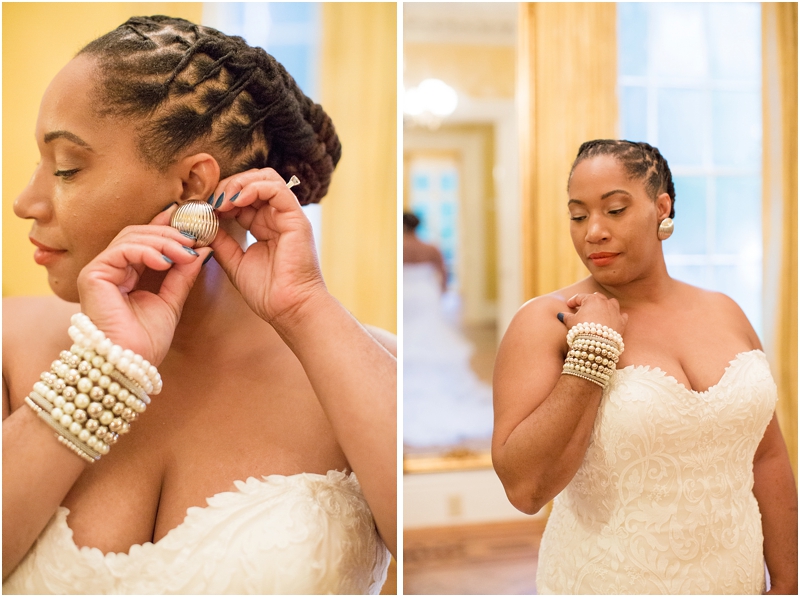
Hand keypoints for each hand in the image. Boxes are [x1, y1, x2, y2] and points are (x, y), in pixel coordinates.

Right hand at [77, 207, 210, 365]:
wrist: (132, 363)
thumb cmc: (147, 339)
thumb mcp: (172, 299)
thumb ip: (183, 274)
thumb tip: (202, 249)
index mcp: (127, 273)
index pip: (145, 240)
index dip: (167, 228)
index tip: (192, 222)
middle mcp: (111, 269)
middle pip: (138, 234)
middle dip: (169, 234)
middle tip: (194, 238)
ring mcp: (100, 270)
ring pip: (131, 238)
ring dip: (163, 241)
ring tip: (185, 251)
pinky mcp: (93, 274)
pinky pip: (122, 251)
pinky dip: (146, 251)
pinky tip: (165, 261)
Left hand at [210, 168, 326, 326]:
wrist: (289, 309)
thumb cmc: (268, 293)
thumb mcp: (234, 262)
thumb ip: (221, 241)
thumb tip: (202, 224)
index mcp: (264, 226)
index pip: (243, 196)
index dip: (221, 197)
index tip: (203, 209)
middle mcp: (277, 218)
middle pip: (253, 182)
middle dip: (228, 186)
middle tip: (210, 201)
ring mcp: (288, 216)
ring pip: (266, 178)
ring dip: (239, 183)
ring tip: (223, 199)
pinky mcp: (296, 218)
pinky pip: (276, 189)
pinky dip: (253, 188)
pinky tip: (236, 202)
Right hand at [561, 292, 627, 335]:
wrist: (597, 343)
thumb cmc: (582, 330)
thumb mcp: (571, 322)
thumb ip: (566, 317)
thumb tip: (562, 315)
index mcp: (591, 299)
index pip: (580, 297)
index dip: (573, 301)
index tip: (569, 305)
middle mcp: (604, 302)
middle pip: (597, 297)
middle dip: (590, 301)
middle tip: (584, 307)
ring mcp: (615, 311)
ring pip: (612, 302)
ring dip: (606, 305)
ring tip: (600, 310)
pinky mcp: (622, 321)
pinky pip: (622, 315)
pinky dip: (618, 316)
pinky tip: (614, 318)